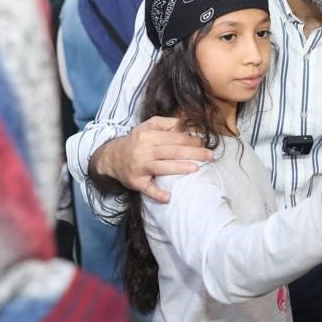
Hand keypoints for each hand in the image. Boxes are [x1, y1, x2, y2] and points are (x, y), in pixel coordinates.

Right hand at [94, 116, 211, 202]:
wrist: (111, 157)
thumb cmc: (136, 140)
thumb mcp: (148, 126)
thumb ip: (166, 123)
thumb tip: (185, 123)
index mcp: (149, 136)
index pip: (174, 138)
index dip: (191, 140)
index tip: (204, 144)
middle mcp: (144, 150)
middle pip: (172, 151)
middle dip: (192, 153)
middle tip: (209, 156)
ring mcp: (140, 167)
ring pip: (162, 167)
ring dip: (179, 168)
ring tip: (196, 168)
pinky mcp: (136, 182)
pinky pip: (147, 189)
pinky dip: (157, 194)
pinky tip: (168, 197)